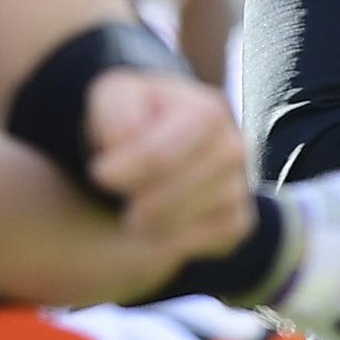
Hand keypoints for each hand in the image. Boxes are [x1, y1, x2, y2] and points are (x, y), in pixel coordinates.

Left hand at [86, 68, 252, 263]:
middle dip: (150, 202)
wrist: (152, 144)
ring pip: (209, 213)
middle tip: (123, 207)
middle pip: (191, 185)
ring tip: (135, 220)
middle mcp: (233, 145)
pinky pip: (221, 235)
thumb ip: (117, 113)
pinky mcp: (239, 216)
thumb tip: (127, 141)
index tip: (99, 175)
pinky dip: (187, 240)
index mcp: (207, 110)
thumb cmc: (134, 120)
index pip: (167, 151)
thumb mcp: (114, 99)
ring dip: (165, 224)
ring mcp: (240, 182)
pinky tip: (160, 233)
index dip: (132, 168)